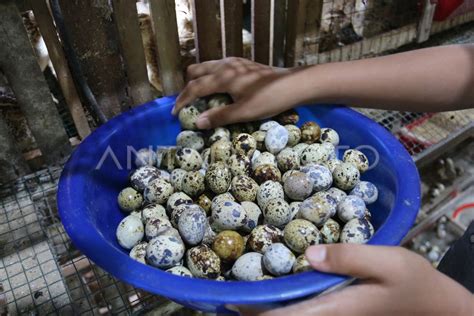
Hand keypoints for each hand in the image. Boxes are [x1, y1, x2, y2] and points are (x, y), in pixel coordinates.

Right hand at [172, 57, 296, 128]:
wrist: (293, 85)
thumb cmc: (269, 99)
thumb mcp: (244, 112)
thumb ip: (220, 116)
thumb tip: (198, 123)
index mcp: (222, 77)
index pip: (194, 87)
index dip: (182, 100)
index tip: (175, 112)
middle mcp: (225, 65)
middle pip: (196, 71)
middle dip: (188, 86)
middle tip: (188, 103)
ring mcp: (234, 62)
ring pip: (207, 67)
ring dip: (200, 81)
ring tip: (201, 98)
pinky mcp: (242, 64)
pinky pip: (218, 68)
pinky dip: (211, 78)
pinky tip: (219, 91)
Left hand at [238, 245, 473, 315]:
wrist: (435, 304)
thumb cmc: (413, 282)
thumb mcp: (388, 260)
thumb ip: (349, 256)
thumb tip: (309, 254)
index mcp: (335, 309)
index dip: (254, 311)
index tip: (228, 299)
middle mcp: (328, 315)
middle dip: (254, 308)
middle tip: (226, 288)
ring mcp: (332, 314)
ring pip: (290, 312)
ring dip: (266, 303)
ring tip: (239, 284)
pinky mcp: (336, 308)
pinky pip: (303, 305)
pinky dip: (283, 297)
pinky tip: (273, 282)